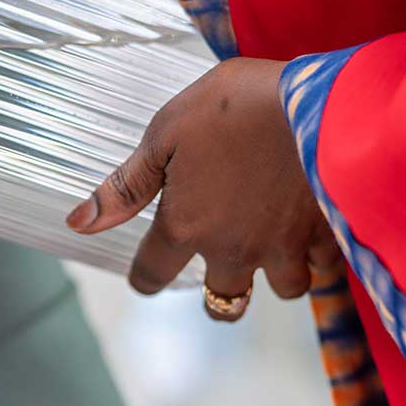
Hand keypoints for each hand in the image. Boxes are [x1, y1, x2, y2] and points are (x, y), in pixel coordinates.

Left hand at [67, 58, 341, 315]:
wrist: (314, 102)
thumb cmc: (233, 107)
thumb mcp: (165, 133)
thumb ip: (126, 185)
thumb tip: (78, 223)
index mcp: (186, 226)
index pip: (153, 273)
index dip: (145, 278)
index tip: (146, 276)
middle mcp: (233, 249)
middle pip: (225, 303)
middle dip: (221, 299)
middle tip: (223, 275)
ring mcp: (283, 247)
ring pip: (284, 289)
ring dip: (278, 276)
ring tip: (276, 247)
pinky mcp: (327, 233)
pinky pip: (324, 263)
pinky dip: (319, 253)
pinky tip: (316, 227)